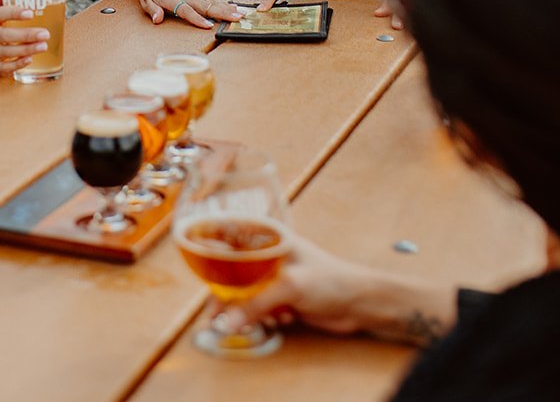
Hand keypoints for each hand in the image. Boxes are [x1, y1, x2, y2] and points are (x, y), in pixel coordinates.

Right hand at [0, 3, 46, 77]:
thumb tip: (42, 12)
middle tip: (45, 33)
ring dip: (26, 49)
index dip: (14, 13)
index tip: (30, 13)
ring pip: (6, 52)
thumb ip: (10, 17)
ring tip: (43, 46)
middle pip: (5, 35)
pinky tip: (30, 59)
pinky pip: (5, 67)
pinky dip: (17, 64)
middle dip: (26, 35)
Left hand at [135, 0, 245, 27]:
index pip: (186, 10)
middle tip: (236, 19)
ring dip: (226, 9)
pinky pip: (211, 0)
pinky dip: (223, 4)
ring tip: (241, 15)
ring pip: (211, 2)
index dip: (197, 19)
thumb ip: (152, 10)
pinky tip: (234, 9)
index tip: (208, 26)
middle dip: (222, 13)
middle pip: (205, 6)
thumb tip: (157, 20)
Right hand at [209, 235, 456, 346]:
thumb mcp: (288, 287)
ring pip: (245, 294)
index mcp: (270, 239)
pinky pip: (259, 309)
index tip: (199, 271)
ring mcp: (275, 277)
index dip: (211, 252)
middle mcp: (269, 256)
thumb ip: (254, 304)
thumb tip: (226, 321)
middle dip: (226, 295)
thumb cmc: (332, 280)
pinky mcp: (283, 297)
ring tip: (260, 320)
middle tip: (217, 315)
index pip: (231, 238)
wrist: (360, 303)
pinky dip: (263, 318)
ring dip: (247, 311)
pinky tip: (280, 321)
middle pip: (233, 272)